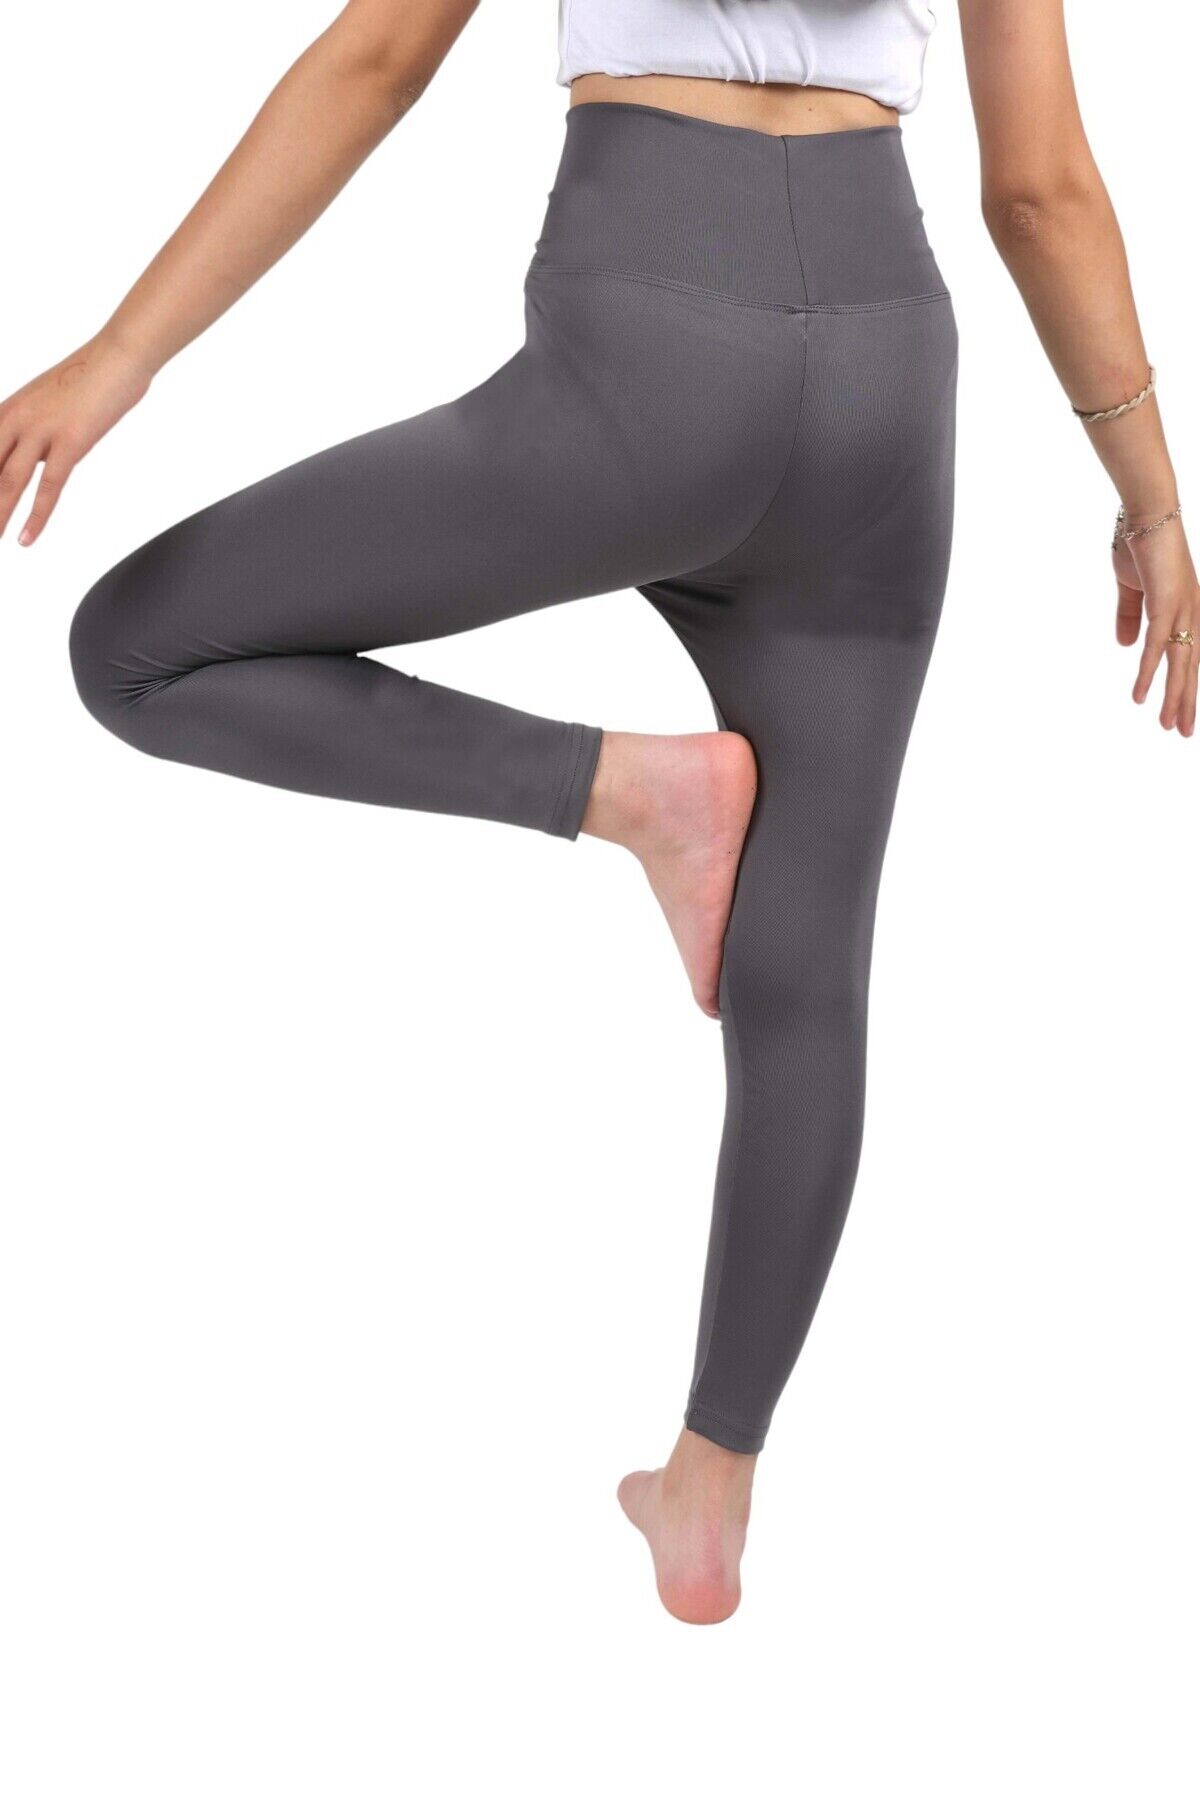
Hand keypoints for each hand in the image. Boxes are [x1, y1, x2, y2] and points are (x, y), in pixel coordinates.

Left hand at [0, 335, 152, 545]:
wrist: (118, 356)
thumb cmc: (91, 376)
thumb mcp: (49, 402)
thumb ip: (35, 430)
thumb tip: (35, 457)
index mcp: (8, 409)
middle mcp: (16, 419)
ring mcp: (41, 430)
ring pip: (9, 482)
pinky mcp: (69, 442)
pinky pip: (48, 487)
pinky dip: (36, 517)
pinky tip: (26, 538)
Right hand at [1114, 514, 1197, 736]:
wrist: (1146, 513)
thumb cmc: (1139, 543)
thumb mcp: (1131, 588)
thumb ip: (1129, 617)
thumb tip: (1126, 647)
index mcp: (1186, 609)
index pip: (1189, 656)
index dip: (1185, 685)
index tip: (1180, 712)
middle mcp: (1192, 612)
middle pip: (1191, 666)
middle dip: (1187, 701)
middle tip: (1182, 733)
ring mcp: (1183, 608)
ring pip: (1180, 663)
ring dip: (1174, 697)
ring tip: (1169, 726)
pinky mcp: (1167, 603)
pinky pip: (1157, 647)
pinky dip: (1150, 673)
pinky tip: (1142, 697)